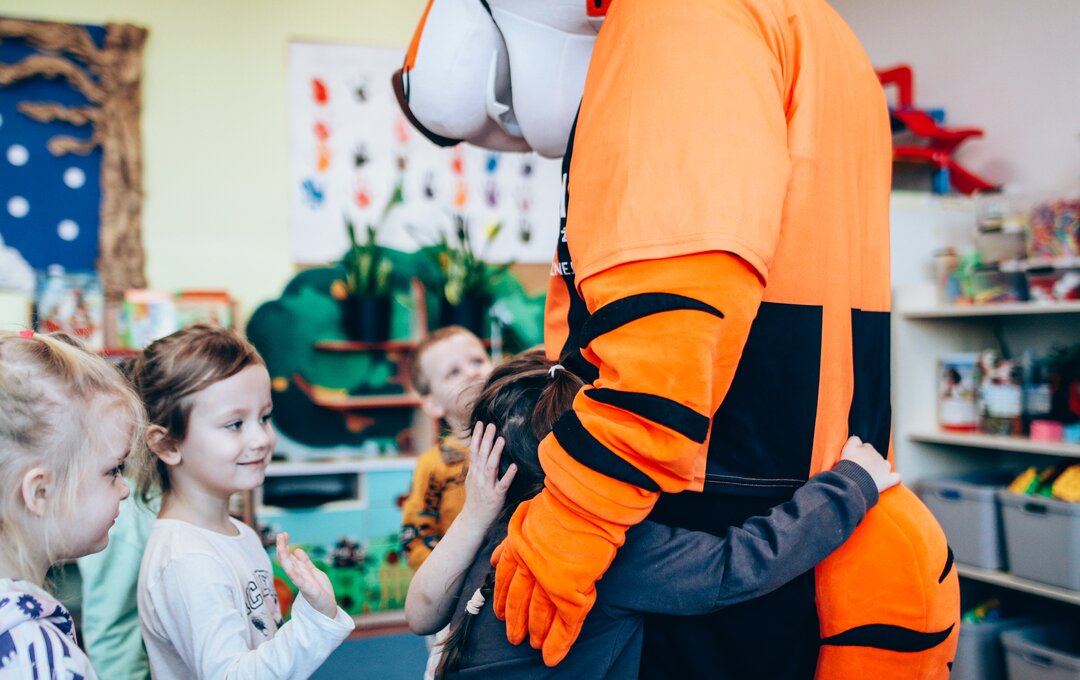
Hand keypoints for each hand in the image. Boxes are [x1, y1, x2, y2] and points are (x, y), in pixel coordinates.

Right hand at [276, 532, 337, 618]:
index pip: (289, 557)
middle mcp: (299, 576)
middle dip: (283, 548)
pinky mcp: (309, 591)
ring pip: (290, 569)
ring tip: (280, 546)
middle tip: (280, 535)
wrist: (328, 608)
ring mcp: (302, 583)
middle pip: (287, 560)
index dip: (285, 546)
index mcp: (300, 572)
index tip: (283, 534)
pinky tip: (290, 567)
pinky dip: (294, 574)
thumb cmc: (321, 591)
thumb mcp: (314, 572)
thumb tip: (296, 550)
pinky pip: (300, 582)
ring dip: (285, 557)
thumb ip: (305, 562)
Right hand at [460, 422, 516, 530]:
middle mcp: (479, 477)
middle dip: (486, 439)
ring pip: (491, 467)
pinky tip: (514, 466)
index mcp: (474, 472)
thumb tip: (479, 450)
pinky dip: (508, 475)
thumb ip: (476, 466)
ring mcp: (486, 487)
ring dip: (496, 453)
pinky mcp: (495, 497)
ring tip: (501, 439)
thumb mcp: (472, 480)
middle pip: (482, 455)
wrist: (473, 520)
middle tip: (491, 425)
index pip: (474, 451)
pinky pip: (503, 485)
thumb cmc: (476, 499)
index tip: (481, 423)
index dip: (477, 437)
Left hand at [492, 493, 610, 665]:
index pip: (506, 581)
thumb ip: (513, 540)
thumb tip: (495, 560)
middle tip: (514, 638)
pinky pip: (564, 622)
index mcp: (518, 548)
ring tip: (533, 645)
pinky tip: (553, 655)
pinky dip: (560, 640)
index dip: (503, 600)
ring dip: (536, 632)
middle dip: (515, 622)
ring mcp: (549, 580)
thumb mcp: (527, 515)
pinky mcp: (570, 590)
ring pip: (538, 614)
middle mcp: (529, 567)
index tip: (500, 615)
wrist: (582, 502)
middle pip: (519, 602)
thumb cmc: (561, 502)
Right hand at [839, 436, 900, 492]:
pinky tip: (892, 479)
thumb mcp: (847, 448)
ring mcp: (884, 468)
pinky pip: (897, 477)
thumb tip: (858, 439)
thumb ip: (853, 440)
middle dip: (869, 461)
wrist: (854, 481)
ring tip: (872, 475)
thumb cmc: (849, 466)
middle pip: (875, 456)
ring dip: (881, 468)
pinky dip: (895, 478)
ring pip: (885, 464)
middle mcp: (877, 456)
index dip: (860, 452)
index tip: (855, 458)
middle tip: (859, 469)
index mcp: (867, 448)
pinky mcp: (888, 479)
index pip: (866, 446)